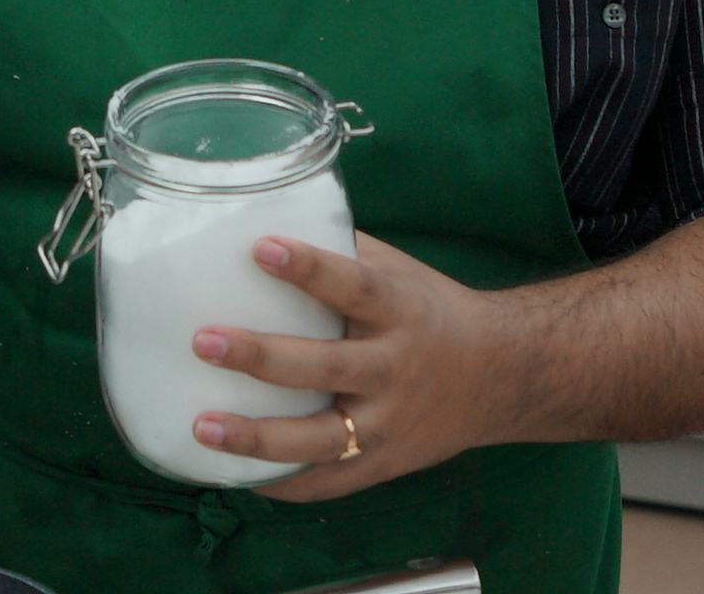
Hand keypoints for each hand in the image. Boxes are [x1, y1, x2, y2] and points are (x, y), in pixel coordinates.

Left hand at [189, 233, 524, 501]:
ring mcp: (390, 423)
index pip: (352, 285)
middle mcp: (395, 368)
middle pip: (325, 367)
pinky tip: (234, 475)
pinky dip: (283, 483)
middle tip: (204, 341)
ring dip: (258, 436)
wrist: (501, 375)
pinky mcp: (385, 463)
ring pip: (320, 438)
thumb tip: (260, 219)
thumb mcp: (396, 271)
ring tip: (202, 426)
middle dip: (260, 356)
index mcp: (398, 311)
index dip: (308, 267)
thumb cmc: (427, 309)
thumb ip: (339, 252)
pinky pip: (329, 482)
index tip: (261, 247)